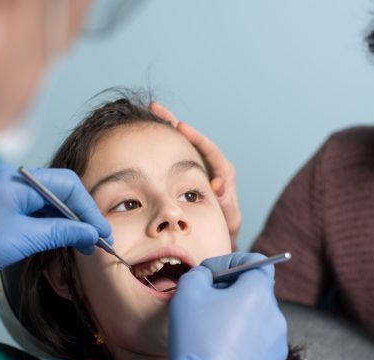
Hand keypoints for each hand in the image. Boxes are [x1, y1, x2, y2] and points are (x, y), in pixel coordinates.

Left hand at [0, 164, 110, 291]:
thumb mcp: (20, 240)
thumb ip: (60, 232)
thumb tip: (92, 233)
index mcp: (15, 179)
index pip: (68, 185)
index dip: (90, 211)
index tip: (102, 235)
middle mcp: (7, 176)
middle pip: (57, 190)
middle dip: (79, 216)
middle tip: (94, 242)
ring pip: (43, 199)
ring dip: (62, 220)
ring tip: (77, 245)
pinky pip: (26, 206)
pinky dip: (43, 221)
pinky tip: (51, 239)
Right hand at [150, 102, 240, 248]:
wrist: (215, 237)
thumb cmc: (223, 231)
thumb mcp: (229, 220)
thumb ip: (227, 205)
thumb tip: (219, 185)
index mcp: (223, 175)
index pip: (210, 151)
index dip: (196, 138)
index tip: (180, 126)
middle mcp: (210, 167)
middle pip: (193, 140)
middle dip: (173, 123)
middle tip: (156, 108)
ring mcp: (196, 169)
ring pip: (181, 144)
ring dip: (165, 128)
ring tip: (147, 113)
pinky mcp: (184, 173)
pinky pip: (173, 155)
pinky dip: (161, 144)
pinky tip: (144, 135)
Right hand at [165, 252, 287, 359]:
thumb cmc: (197, 344)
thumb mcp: (187, 295)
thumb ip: (199, 274)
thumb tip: (208, 276)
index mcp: (259, 293)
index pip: (256, 262)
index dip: (232, 262)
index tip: (212, 273)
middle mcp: (276, 316)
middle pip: (256, 292)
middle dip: (232, 292)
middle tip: (206, 303)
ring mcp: (278, 344)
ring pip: (257, 320)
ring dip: (237, 319)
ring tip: (210, 333)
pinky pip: (258, 345)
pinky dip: (242, 343)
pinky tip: (220, 355)